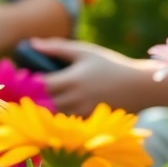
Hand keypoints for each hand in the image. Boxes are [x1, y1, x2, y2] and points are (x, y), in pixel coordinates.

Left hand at [30, 38, 154, 116]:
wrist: (139, 86)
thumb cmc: (110, 65)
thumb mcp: (84, 52)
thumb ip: (56, 48)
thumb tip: (31, 44)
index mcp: (71, 80)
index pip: (40, 85)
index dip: (31, 82)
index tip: (28, 76)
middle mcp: (74, 100)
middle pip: (44, 103)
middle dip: (37, 96)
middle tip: (35, 87)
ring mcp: (81, 114)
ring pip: (54, 114)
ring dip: (48, 106)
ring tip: (48, 95)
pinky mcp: (88, 123)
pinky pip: (67, 121)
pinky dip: (62, 114)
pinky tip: (65, 105)